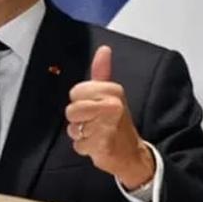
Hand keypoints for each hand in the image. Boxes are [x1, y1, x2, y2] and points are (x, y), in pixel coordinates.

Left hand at [65, 45, 154, 189]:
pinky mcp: (103, 143)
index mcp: (112, 90)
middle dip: (78, 120)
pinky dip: (84, 148)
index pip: (75, 92)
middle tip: (94, 122)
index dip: (80, 102)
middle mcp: (112, 105)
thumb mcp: (111, 94)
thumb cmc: (117, 123)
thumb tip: (104, 49)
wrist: (131, 153)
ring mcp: (108, 125)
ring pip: (73, 128)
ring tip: (95, 133)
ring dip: (80, 135)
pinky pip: (78, 145)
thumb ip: (102, 71)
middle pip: (71, 110)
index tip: (95, 107)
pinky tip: (97, 145)